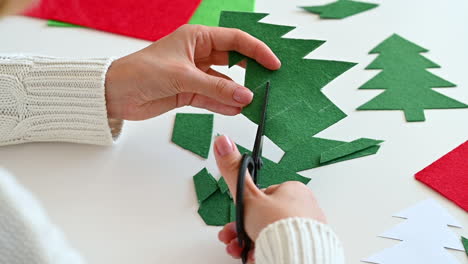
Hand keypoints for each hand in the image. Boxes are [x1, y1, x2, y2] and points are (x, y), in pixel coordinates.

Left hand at [104, 24, 280, 119]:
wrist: (115, 94)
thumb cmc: (140, 71)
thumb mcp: (182, 76)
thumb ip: (216, 87)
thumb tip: (246, 96)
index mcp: (197, 38)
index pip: (235, 40)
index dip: (257, 51)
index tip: (273, 64)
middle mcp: (198, 54)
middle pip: (233, 62)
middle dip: (250, 73)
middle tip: (268, 84)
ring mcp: (195, 74)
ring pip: (224, 83)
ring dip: (237, 94)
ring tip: (254, 104)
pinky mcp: (189, 92)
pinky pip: (213, 98)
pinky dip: (224, 105)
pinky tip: (236, 111)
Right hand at [213, 135, 326, 261]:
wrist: (295, 256)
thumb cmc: (277, 226)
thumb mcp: (248, 195)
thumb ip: (233, 170)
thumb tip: (223, 142)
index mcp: (293, 190)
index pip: (263, 196)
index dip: (245, 208)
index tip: (235, 218)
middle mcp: (304, 207)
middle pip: (265, 216)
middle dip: (243, 228)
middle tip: (233, 236)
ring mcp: (307, 229)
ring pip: (272, 232)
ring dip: (250, 241)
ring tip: (240, 249)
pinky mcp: (307, 246)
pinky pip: (282, 245)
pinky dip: (266, 250)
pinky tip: (256, 256)